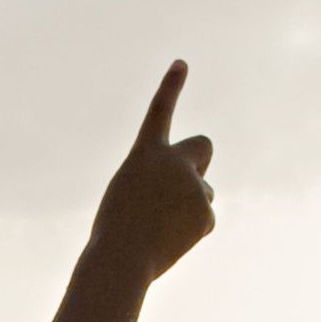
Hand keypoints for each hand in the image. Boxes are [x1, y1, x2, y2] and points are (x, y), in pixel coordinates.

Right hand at [84, 63, 214, 284]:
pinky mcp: (206, 214)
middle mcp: (175, 163)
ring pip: (202, 194)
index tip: (181, 63)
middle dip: (199, 161)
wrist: (122, 258)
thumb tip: (195, 201)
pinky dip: (190, 231)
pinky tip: (171, 241)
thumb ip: (159, 186)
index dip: (171, 87)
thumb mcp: (129, 198)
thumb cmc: (115, 231)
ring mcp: (194, 187)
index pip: (160, 111)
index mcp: (145, 153)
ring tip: (161, 227)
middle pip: (204, 146)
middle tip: (189, 179)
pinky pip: (204, 220)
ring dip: (188, 207)